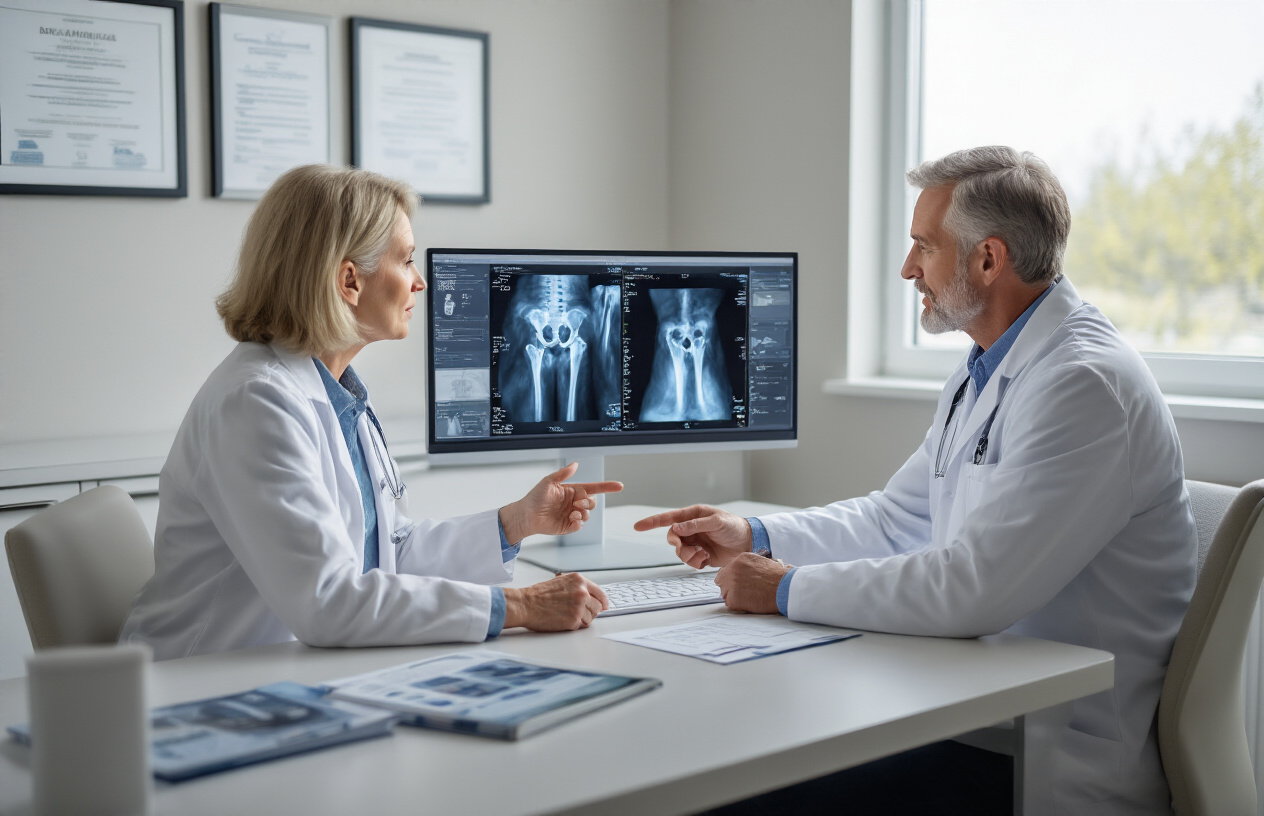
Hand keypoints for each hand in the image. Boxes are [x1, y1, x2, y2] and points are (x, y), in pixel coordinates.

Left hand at [499, 462, 623, 542]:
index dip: (607, 487)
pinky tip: (571, 519)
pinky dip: (579, 523)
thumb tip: (575, 464)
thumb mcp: (548, 482)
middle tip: (578, 502)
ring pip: (588, 514)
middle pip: (592, 502)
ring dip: (583, 513)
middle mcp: (574, 503)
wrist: (525, 515)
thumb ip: (562, 474)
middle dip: (589, 502)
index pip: (593, 488)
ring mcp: (572, 515)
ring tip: (573, 513)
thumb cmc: (535, 497)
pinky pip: (580, 526)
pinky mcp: (568, 527)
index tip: (619, 486)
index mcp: (572, 491)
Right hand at [502, 573, 608, 630]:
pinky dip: (574, 625)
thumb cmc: (538, 594)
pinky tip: (563, 620)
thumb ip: (577, 588)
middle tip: (579, 613)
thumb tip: (590, 596)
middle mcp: (582, 592)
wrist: (526, 604)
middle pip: (597, 607)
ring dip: (582, 619)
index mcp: (579, 581)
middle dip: (590, 611)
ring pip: (591, 618)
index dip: (603, 601)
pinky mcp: (574, 620)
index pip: (599, 592)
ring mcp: (579, 607)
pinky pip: (581, 625)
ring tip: (567, 615)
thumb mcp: (561, 583)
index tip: (604, 605)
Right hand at [632, 505, 752, 568]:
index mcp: (693, 516)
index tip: (638, 526)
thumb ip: (696, 525)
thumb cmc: (734, 527)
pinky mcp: (701, 555)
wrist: (749, 543)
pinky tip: (707, 559)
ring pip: (680, 552)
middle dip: (678, 545)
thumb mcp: (716, 522)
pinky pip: (689, 561)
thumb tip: (677, 527)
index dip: (652, 522)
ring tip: (703, 555)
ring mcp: (696, 542)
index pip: (669, 518)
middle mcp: (692, 529)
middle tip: (688, 548)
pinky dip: (695, 562)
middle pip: (672, 538)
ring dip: (688, 556)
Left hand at [715, 552, 787, 614]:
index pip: (727, 570)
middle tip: (742, 593)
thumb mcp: (763, 562)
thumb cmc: (779, 577)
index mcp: (740, 559)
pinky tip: (750, 603)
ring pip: (725, 593)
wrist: (785, 588)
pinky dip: (738, 606)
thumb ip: (749, 566)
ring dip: (734, 597)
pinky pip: (730, 604)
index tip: (739, 583)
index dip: (732, 578)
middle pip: (721, 581)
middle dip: (730, 587)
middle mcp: (733, 569)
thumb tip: (744, 575)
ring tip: (750, 598)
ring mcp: (731, 583)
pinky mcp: (733, 598)